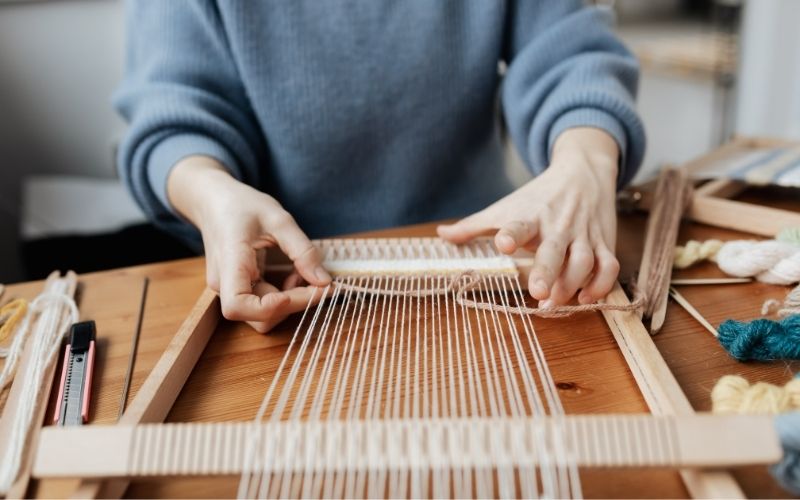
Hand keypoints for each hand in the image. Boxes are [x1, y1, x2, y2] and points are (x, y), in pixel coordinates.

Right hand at [168, 156, 330, 331]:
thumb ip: (303, 251)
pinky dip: (284, 296)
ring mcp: (229, 289)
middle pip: (257, 315)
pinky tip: (294, 275)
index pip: (237, 305)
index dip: (269, 308)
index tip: (296, 290)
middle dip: (293, 304)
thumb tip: (324, 282)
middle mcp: (224, 283)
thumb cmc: (242, 205)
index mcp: (230, 262)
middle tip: (321, 284)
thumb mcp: (279, 219)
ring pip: (261, 315)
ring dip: (290, 302)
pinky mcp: (238, 289)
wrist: (214, 202)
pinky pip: (262, 304)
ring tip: (303, 275)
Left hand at [437, 127, 619, 305]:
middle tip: (538, 292)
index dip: (512, 233)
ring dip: (572, 284)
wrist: (584, 171)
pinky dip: (602, 284)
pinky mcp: (603, 242)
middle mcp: (558, 225)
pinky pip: (609, 266)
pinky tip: (586, 298)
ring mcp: (584, 234)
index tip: (504, 243)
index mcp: (530, 216)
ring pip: (585, 260)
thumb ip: (474, 226)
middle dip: (547, 271)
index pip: (519, 224)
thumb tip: (440, 235)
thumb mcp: (505, 206)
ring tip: (555, 302)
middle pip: (555, 249)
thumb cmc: (538, 196)